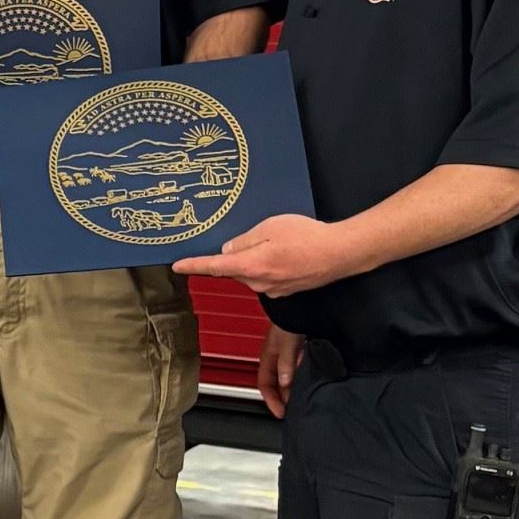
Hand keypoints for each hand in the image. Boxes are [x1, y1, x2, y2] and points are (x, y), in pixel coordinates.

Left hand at [172, 214, 360, 297]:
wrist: (340, 253)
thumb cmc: (308, 237)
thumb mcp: (270, 227)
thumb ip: (245, 240)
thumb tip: (228, 252)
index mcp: (252, 266)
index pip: (215, 268)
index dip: (194, 266)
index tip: (177, 266)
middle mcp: (259, 283)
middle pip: (234, 270)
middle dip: (236, 256)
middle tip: (256, 237)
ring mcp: (272, 290)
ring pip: (251, 273)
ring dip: (255, 259)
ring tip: (279, 243)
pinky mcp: (284, 291)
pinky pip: (266, 277)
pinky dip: (269, 266)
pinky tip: (286, 254)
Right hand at [258, 325, 304, 419]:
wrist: (299, 304)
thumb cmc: (289, 317)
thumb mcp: (287, 342)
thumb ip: (286, 362)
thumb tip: (285, 382)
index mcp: (268, 356)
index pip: (264, 384)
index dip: (271, 400)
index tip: (281, 413)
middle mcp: (277, 357)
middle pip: (278, 384)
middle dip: (284, 398)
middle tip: (295, 409)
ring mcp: (289, 354)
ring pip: (289, 377)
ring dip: (295, 388)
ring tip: (305, 397)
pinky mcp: (301, 350)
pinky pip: (300, 369)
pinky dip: (304, 377)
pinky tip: (313, 378)